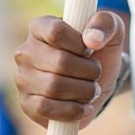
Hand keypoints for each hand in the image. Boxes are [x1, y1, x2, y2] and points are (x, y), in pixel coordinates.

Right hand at [14, 10, 126, 129]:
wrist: (98, 80)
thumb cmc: (100, 48)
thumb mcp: (111, 28)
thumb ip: (105, 23)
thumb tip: (92, 39)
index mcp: (40, 26)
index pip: (56, 32)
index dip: (79, 44)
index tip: (90, 50)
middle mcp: (26, 51)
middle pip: (59, 62)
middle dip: (88, 71)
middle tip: (96, 73)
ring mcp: (23, 79)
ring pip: (54, 87)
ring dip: (83, 91)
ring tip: (92, 89)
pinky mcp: (27, 104)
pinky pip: (45, 109)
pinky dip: (71, 111)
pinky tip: (85, 108)